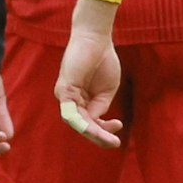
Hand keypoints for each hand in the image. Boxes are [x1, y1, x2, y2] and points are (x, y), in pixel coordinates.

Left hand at [52, 31, 123, 148]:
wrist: (97, 39)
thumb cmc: (103, 60)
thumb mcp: (107, 90)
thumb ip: (101, 106)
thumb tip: (96, 120)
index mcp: (82, 101)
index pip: (90, 123)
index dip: (104, 130)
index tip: (119, 126)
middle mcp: (71, 100)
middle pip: (82, 126)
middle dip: (99, 137)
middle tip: (115, 144)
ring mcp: (66, 95)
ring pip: (76, 122)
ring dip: (93, 133)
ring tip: (109, 139)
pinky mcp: (64, 88)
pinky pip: (69, 111)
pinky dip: (81, 121)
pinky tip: (93, 127)